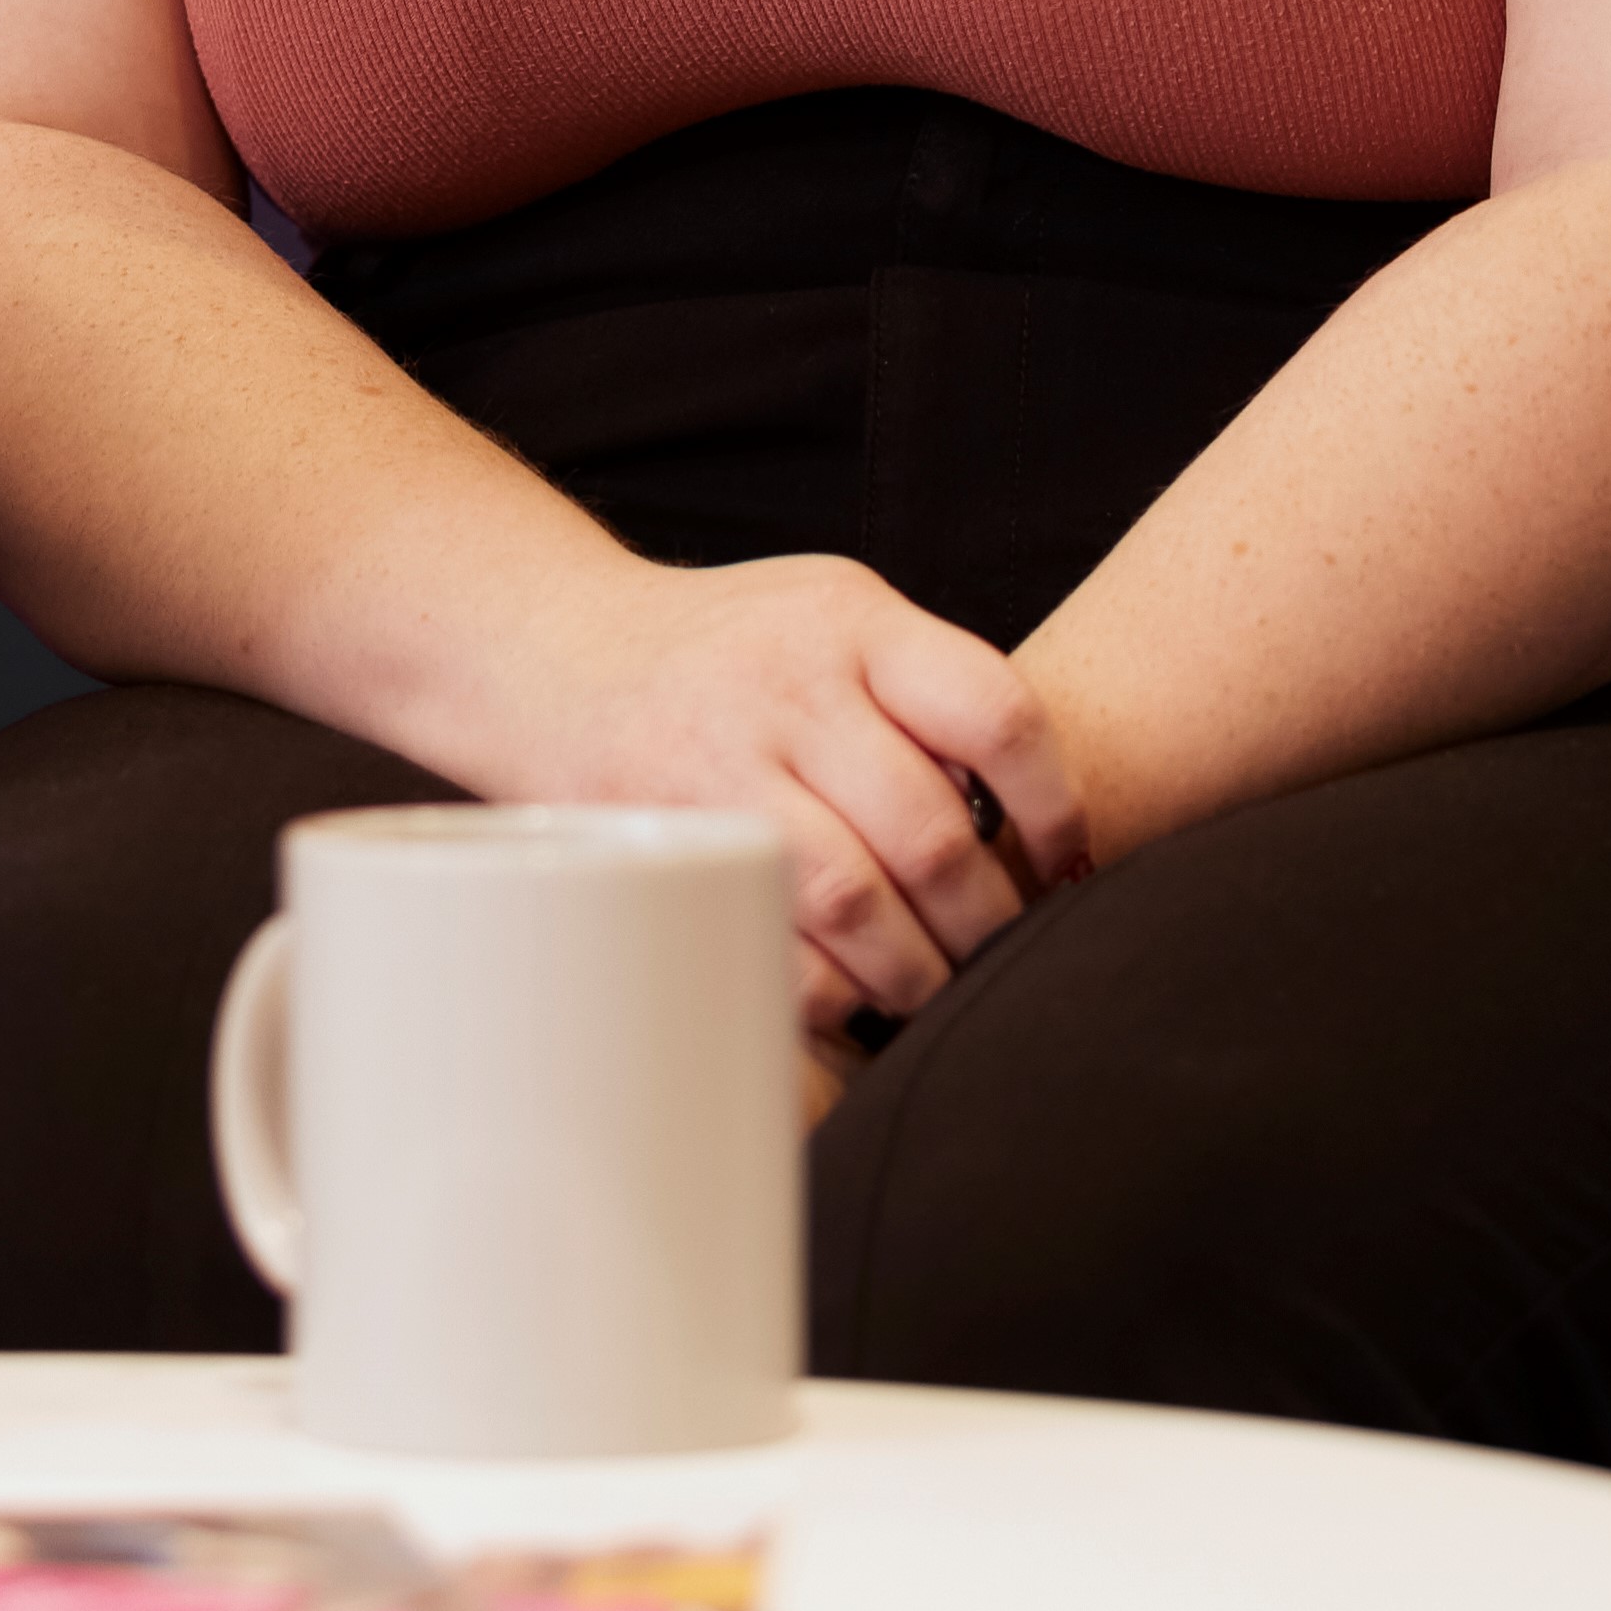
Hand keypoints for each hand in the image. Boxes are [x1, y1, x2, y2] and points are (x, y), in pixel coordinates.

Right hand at [424, 551, 1088, 1036]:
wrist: (547, 648)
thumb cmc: (722, 649)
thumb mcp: (830, 613)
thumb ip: (924, 686)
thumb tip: (1035, 820)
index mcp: (850, 620)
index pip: (997, 716)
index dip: (1055, 808)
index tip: (1064, 864)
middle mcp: (787, 686)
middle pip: (931, 832)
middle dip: (988, 920)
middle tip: (1003, 952)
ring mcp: (720, 766)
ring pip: (857, 902)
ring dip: (915, 970)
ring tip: (933, 987)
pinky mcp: (667, 840)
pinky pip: (772, 944)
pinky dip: (829, 993)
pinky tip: (852, 997)